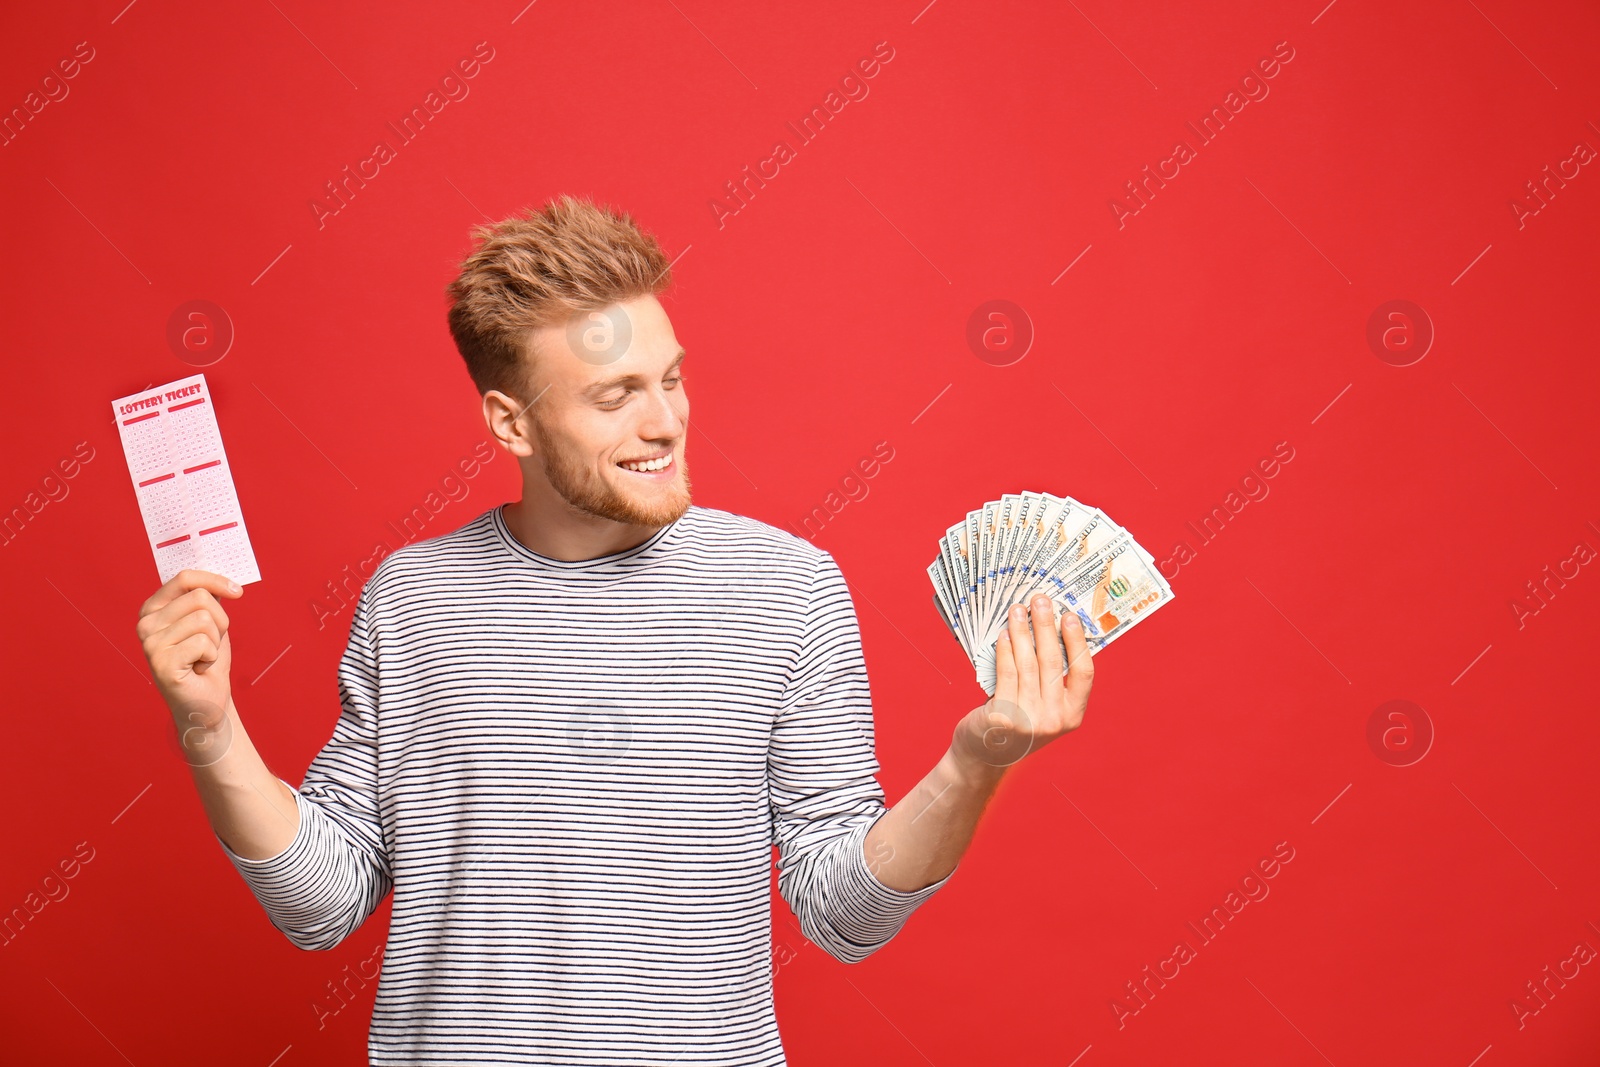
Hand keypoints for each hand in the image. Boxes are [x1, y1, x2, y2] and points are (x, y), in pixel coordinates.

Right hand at [137, 569, 242, 758]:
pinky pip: (204, 642)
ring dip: (215, 641)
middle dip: (219, 621)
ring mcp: (150, 644)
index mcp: (153, 609)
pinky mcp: (162, 663)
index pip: (185, 578)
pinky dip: (211, 657)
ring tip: (202, 657)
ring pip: (204, 620)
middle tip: (210, 643)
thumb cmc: (207, 661)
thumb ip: (208, 597)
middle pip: (200, 598)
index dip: (215, 580)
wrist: (206, 702)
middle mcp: (145, 624)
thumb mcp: (210, 622)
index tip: (237, 592)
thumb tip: (220, 575)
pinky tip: (198, 669)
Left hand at [952, 594, 1094, 771]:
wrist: (985, 756)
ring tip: (1017, 609)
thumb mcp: (1043, 706)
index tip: (1069, 615)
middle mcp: (1054, 719)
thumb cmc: (1017, 722)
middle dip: (1045, 625)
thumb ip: (1051, 678)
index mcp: (1072, 715)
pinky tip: (1003, 634)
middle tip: (1040, 600)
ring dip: (1022, 631)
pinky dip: (1005, 650)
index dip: (1077, 641)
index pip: (1083, 672)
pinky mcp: (1003, 717)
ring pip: (1027, 663)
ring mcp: (1029, 720)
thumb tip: (1050, 627)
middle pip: (1052, 661)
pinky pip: (1006, 674)